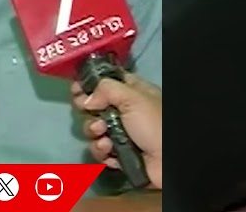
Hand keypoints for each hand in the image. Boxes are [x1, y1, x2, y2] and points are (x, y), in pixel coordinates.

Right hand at [71, 72, 161, 189]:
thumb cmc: (153, 123)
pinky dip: (102, 152)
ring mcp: (120, 134)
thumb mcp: (132, 97)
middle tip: (88, 111)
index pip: (105, 83)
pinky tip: (109, 151)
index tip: (76, 89)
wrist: (168, 161)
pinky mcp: (118, 155)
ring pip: (94, 131)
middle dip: (88, 110)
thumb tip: (86, 100)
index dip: (89, 85)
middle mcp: (124, 112)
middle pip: (94, 107)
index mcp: (131, 93)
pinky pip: (100, 151)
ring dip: (94, 133)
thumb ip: (106, 90)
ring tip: (104, 135)